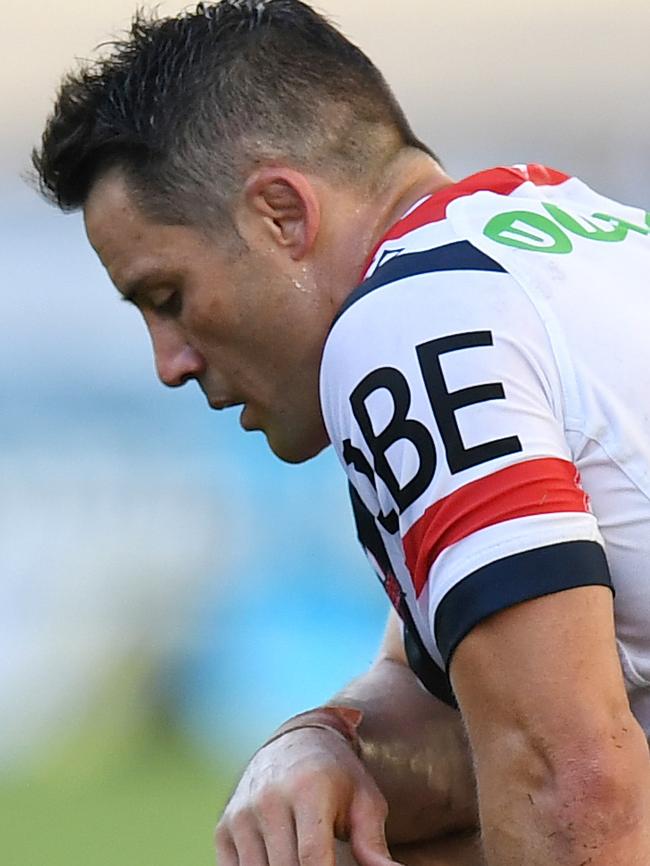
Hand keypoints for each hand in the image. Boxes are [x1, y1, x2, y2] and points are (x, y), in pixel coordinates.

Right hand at [215, 725, 403, 865]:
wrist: (296, 742)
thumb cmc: (340, 778)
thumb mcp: (365, 802)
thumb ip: (374, 845)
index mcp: (308, 789)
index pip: (311, 859)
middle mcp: (269, 798)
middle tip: (324, 865)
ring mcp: (241, 813)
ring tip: (305, 861)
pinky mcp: (224, 827)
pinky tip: (279, 862)